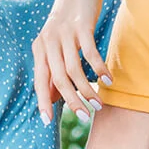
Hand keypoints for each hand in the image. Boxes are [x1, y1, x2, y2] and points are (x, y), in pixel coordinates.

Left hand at [32, 0, 111, 122]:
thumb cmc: (67, 26)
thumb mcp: (55, 48)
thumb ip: (53, 71)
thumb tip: (52, 99)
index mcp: (40, 49)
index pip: (40, 80)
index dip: (43, 101)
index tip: (48, 122)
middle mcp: (48, 42)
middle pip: (57, 78)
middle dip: (71, 100)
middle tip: (84, 117)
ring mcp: (65, 34)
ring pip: (74, 70)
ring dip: (87, 90)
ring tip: (99, 104)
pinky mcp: (81, 27)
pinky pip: (91, 53)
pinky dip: (100, 69)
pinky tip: (109, 81)